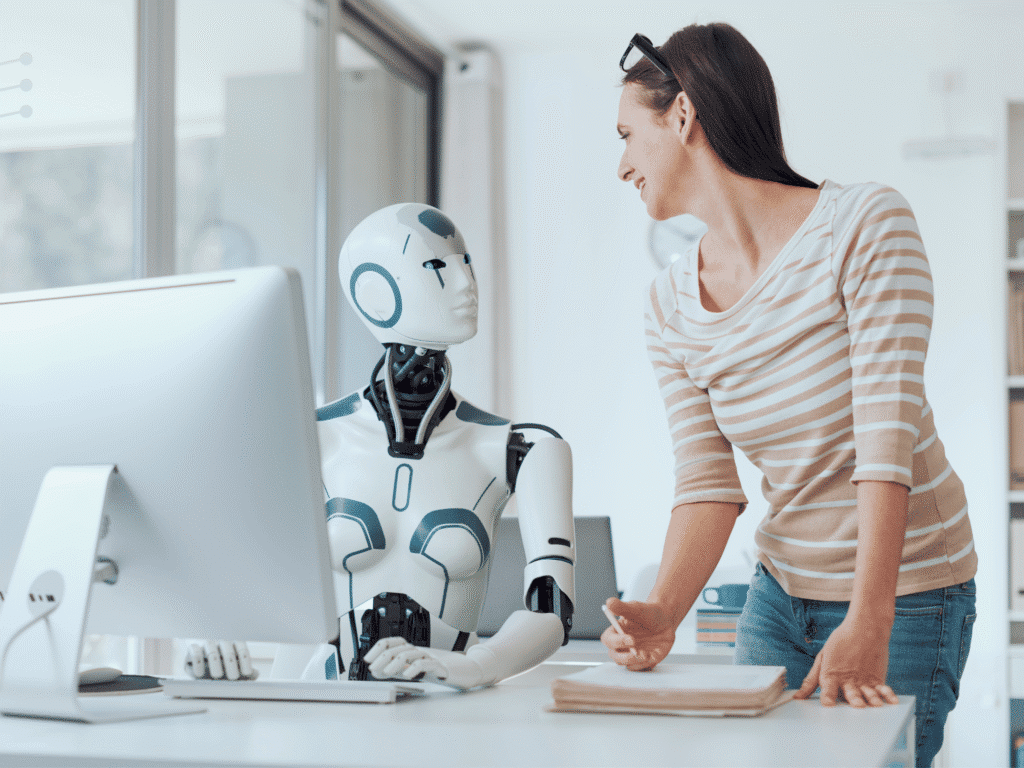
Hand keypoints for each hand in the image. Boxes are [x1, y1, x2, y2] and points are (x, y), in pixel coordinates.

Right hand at [185, 640, 257, 680]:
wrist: (203, 675)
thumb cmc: (224, 674)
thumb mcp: (236, 674)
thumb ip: (247, 674)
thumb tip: (256, 674)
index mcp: (234, 647)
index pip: (242, 648)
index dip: (245, 661)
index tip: (246, 673)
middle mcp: (221, 644)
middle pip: (227, 648)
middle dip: (231, 663)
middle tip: (233, 677)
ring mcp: (207, 645)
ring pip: (211, 647)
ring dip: (215, 662)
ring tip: (217, 676)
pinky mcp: (193, 650)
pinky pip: (194, 650)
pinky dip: (197, 661)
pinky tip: (199, 674)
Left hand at [363, 637, 483, 689]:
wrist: (467, 671)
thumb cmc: (441, 670)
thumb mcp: (416, 669)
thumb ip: (399, 670)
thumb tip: (378, 671)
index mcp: (414, 650)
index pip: (393, 642)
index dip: (378, 648)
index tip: (367, 659)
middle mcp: (421, 651)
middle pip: (399, 647)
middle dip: (382, 657)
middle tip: (372, 668)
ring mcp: (432, 657)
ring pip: (410, 654)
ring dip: (394, 664)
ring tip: (386, 672)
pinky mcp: (441, 667)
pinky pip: (426, 664)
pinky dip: (414, 668)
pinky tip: (407, 675)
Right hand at [600, 597, 675, 670]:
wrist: (664, 620)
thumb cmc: (647, 613)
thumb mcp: (636, 608)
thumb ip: (622, 607)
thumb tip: (609, 602)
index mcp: (616, 632)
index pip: (608, 640)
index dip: (617, 642)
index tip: (631, 639)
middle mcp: (622, 645)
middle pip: (615, 657)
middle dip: (626, 657)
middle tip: (639, 652)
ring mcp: (632, 654)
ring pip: (629, 665)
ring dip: (638, 662)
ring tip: (649, 654)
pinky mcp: (644, 661)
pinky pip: (643, 668)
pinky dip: (648, 664)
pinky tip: (655, 654)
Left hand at [793, 618, 897, 706]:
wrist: (865, 628)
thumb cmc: (841, 643)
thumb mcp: (822, 658)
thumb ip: (811, 680)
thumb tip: (798, 697)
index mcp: (831, 675)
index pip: (828, 689)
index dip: (828, 697)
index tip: (828, 704)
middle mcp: (848, 680)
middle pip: (850, 693)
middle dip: (853, 699)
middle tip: (856, 705)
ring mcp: (864, 680)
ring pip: (868, 693)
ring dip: (871, 699)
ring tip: (875, 705)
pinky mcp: (877, 679)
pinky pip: (883, 690)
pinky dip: (888, 696)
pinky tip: (892, 701)